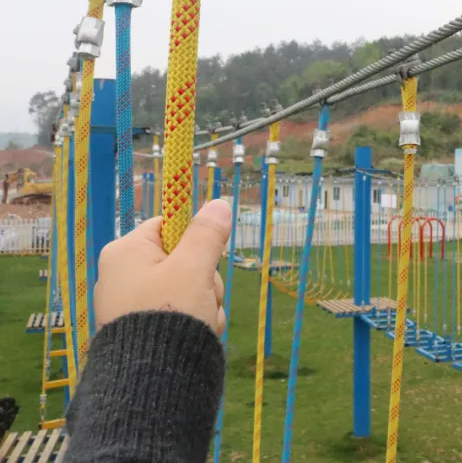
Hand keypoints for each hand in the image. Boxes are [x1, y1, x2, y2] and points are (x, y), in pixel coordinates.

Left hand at [94, 199, 230, 333]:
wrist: (153, 378)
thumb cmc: (169, 312)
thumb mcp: (194, 268)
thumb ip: (207, 234)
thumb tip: (220, 203)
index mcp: (125, 252)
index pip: (167, 226)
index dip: (194, 239)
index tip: (206, 257)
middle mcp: (121, 274)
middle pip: (181, 258)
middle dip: (203, 278)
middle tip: (202, 294)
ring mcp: (130, 303)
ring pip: (185, 287)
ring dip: (204, 301)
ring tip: (201, 319)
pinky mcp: (140, 329)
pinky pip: (176, 311)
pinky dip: (192, 320)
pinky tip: (196, 334)